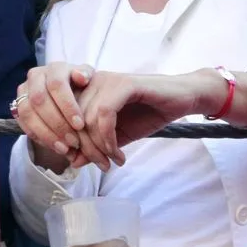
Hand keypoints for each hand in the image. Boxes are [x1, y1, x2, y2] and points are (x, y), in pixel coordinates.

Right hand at [15, 63, 107, 169]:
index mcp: (54, 68)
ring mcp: (24, 90)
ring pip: (28, 112)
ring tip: (64, 148)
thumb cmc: (81, 88)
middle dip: (57, 124)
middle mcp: (35, 76)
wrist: (67, 94)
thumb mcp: (89, 80)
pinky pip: (22, 122)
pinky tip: (53, 146)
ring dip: (46, 133)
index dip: (67, 106)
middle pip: (39, 100)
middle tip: (73, 142)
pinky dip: (37, 136)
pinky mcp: (17, 105)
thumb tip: (81, 77)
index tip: (80, 125)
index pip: (56, 85)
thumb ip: (87, 77)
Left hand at [71, 71, 213, 169]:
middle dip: (86, 149)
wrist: (182, 100)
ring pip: (87, 118)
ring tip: (112, 161)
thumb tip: (73, 162)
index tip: (81, 162)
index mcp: (85, 90)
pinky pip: (104, 113)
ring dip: (98, 147)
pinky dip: (108, 138)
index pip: (64, 118)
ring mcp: (107, 80)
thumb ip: (95, 146)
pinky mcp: (123, 84)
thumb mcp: (116, 136)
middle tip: (102, 166)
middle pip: (73, 120)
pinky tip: (118, 152)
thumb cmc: (147, 115)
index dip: (69, 142)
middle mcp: (92, 82)